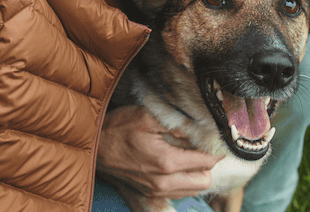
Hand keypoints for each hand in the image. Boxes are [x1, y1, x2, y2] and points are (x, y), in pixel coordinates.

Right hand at [97, 105, 221, 197]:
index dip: (214, 150)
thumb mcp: (147, 116)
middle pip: (204, 181)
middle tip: (201, 148)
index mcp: (167, 162)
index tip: (215, 140)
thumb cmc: (118, 128)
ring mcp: (155, 191)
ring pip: (192, 190)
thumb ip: (176, 124)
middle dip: (207, 165)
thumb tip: (199, 130)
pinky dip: (183, 182)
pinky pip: (178, 193)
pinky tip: (177, 167)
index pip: (205, 162)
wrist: (94, 146)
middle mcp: (163, 182)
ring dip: (196, 175)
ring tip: (190, 156)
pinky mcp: (148, 194)